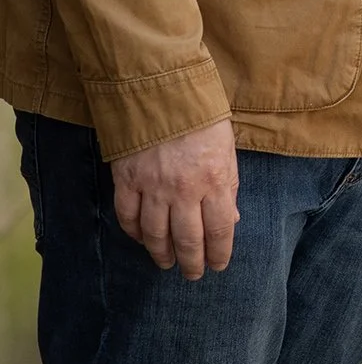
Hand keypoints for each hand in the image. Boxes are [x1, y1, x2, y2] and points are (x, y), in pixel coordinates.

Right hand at [111, 117, 239, 279]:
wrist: (161, 88)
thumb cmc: (201, 115)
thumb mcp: (227, 148)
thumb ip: (228, 184)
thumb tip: (231, 220)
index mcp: (214, 179)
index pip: (220, 229)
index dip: (219, 253)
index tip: (218, 266)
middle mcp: (184, 189)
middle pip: (188, 239)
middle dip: (192, 263)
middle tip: (192, 275)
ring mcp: (152, 186)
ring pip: (156, 235)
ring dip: (162, 254)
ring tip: (167, 263)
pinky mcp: (127, 179)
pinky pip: (128, 216)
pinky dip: (134, 232)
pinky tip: (141, 239)